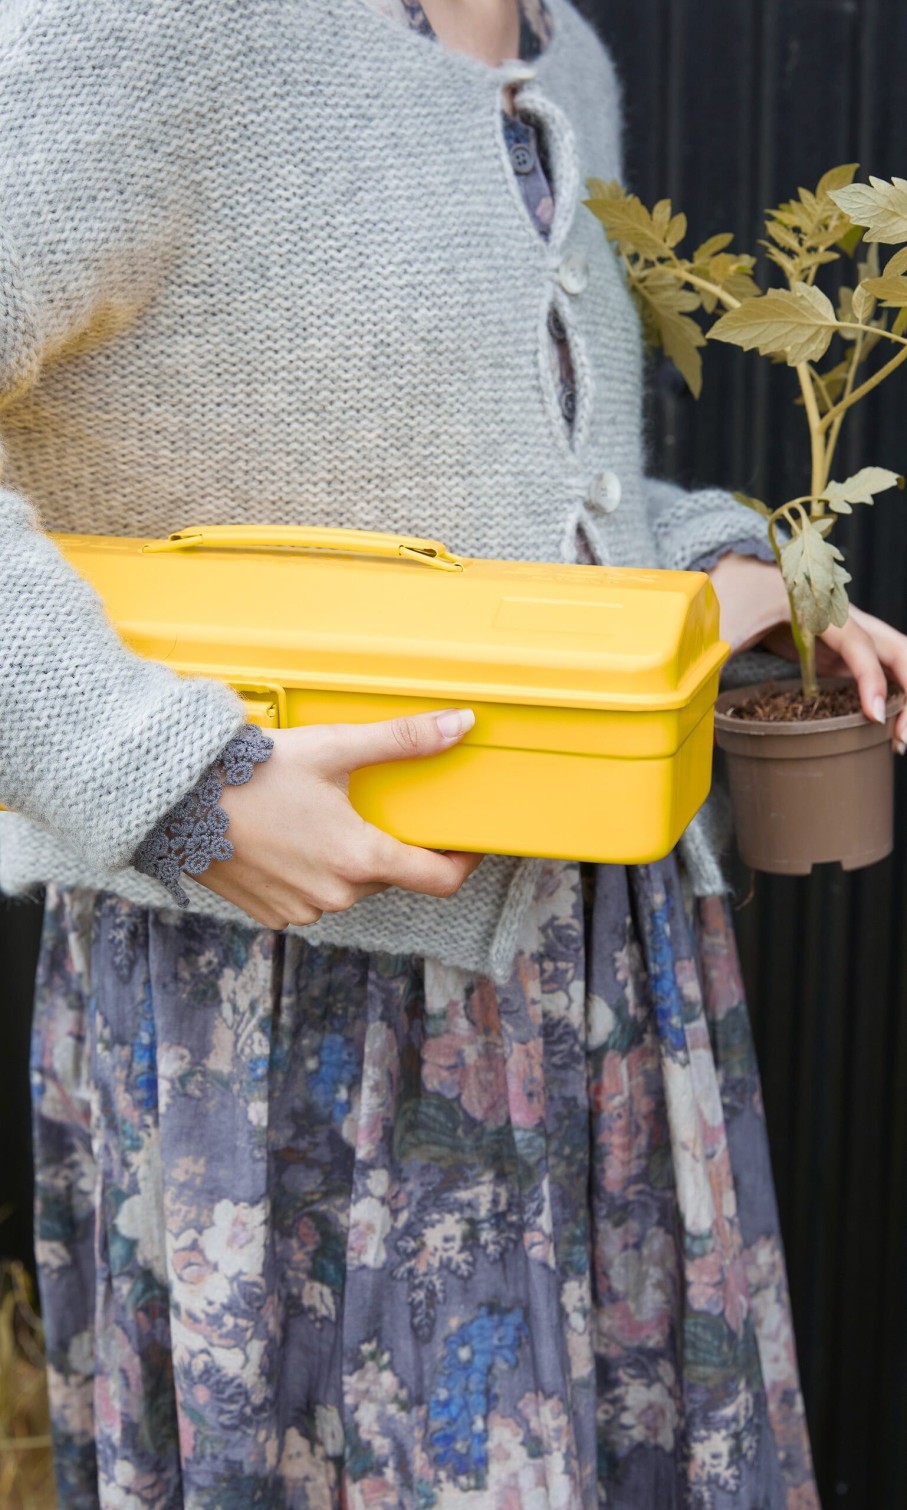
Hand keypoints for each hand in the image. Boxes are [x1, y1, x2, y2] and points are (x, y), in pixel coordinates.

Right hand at [196, 708, 483, 928]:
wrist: (177, 801)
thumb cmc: (253, 772)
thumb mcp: (335, 747)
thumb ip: (403, 740)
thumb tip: (459, 725)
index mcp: (359, 858)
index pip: (438, 879)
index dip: (463, 862)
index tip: (468, 844)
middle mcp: (336, 895)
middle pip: (387, 874)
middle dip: (386, 844)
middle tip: (366, 805)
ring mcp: (302, 909)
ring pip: (348, 887)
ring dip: (345, 858)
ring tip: (316, 816)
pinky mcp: (272, 914)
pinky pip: (310, 897)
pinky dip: (310, 872)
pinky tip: (288, 839)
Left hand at [708, 553, 906, 748]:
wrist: (738, 574)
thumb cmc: (731, 595)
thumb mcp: (720, 625)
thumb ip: (713, 661)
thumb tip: (701, 723)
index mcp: (816, 607)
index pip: (857, 642)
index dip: (869, 679)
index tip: (872, 716)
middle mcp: (844, 618)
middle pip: (898, 649)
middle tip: (900, 738)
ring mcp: (847, 635)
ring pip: (896, 660)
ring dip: (906, 696)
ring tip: (897, 742)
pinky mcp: (841, 651)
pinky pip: (877, 672)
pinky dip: (889, 697)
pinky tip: (883, 729)